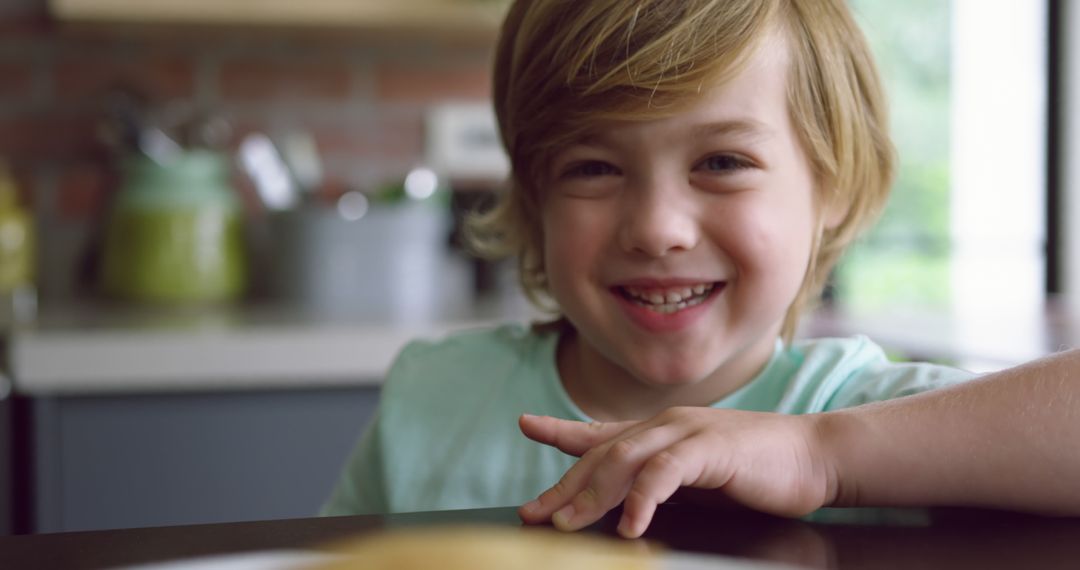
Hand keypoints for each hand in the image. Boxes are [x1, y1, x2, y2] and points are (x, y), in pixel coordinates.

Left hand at [517, 407, 837, 537]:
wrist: (815, 456)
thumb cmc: (758, 470)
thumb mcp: (698, 475)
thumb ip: (662, 482)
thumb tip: (624, 507)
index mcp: (662, 430)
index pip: (602, 432)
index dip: (561, 429)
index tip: (526, 424)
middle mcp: (666, 424)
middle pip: (601, 454)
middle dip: (564, 485)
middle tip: (533, 513)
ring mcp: (687, 432)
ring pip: (623, 459)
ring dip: (591, 495)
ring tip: (567, 526)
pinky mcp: (710, 448)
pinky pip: (665, 472)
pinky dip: (643, 498)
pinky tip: (631, 525)